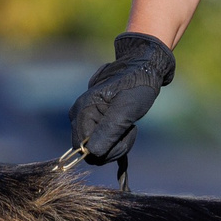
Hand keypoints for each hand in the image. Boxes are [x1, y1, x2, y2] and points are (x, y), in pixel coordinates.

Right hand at [69, 33, 175, 163]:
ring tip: (130, 126)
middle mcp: (78, 115)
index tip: (126, 134)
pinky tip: (125, 136)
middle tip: (130, 131)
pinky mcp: (93, 119)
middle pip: (90, 151)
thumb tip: (92, 153)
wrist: (143, 66)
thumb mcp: (126, 110)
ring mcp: (84, 117)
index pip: (86, 151)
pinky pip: (99, 141)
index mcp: (82, 111)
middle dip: (113, 148)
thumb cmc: (137, 86)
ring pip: (97, 148)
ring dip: (117, 143)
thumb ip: (108, 131)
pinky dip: (115, 141)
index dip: (108, 150)